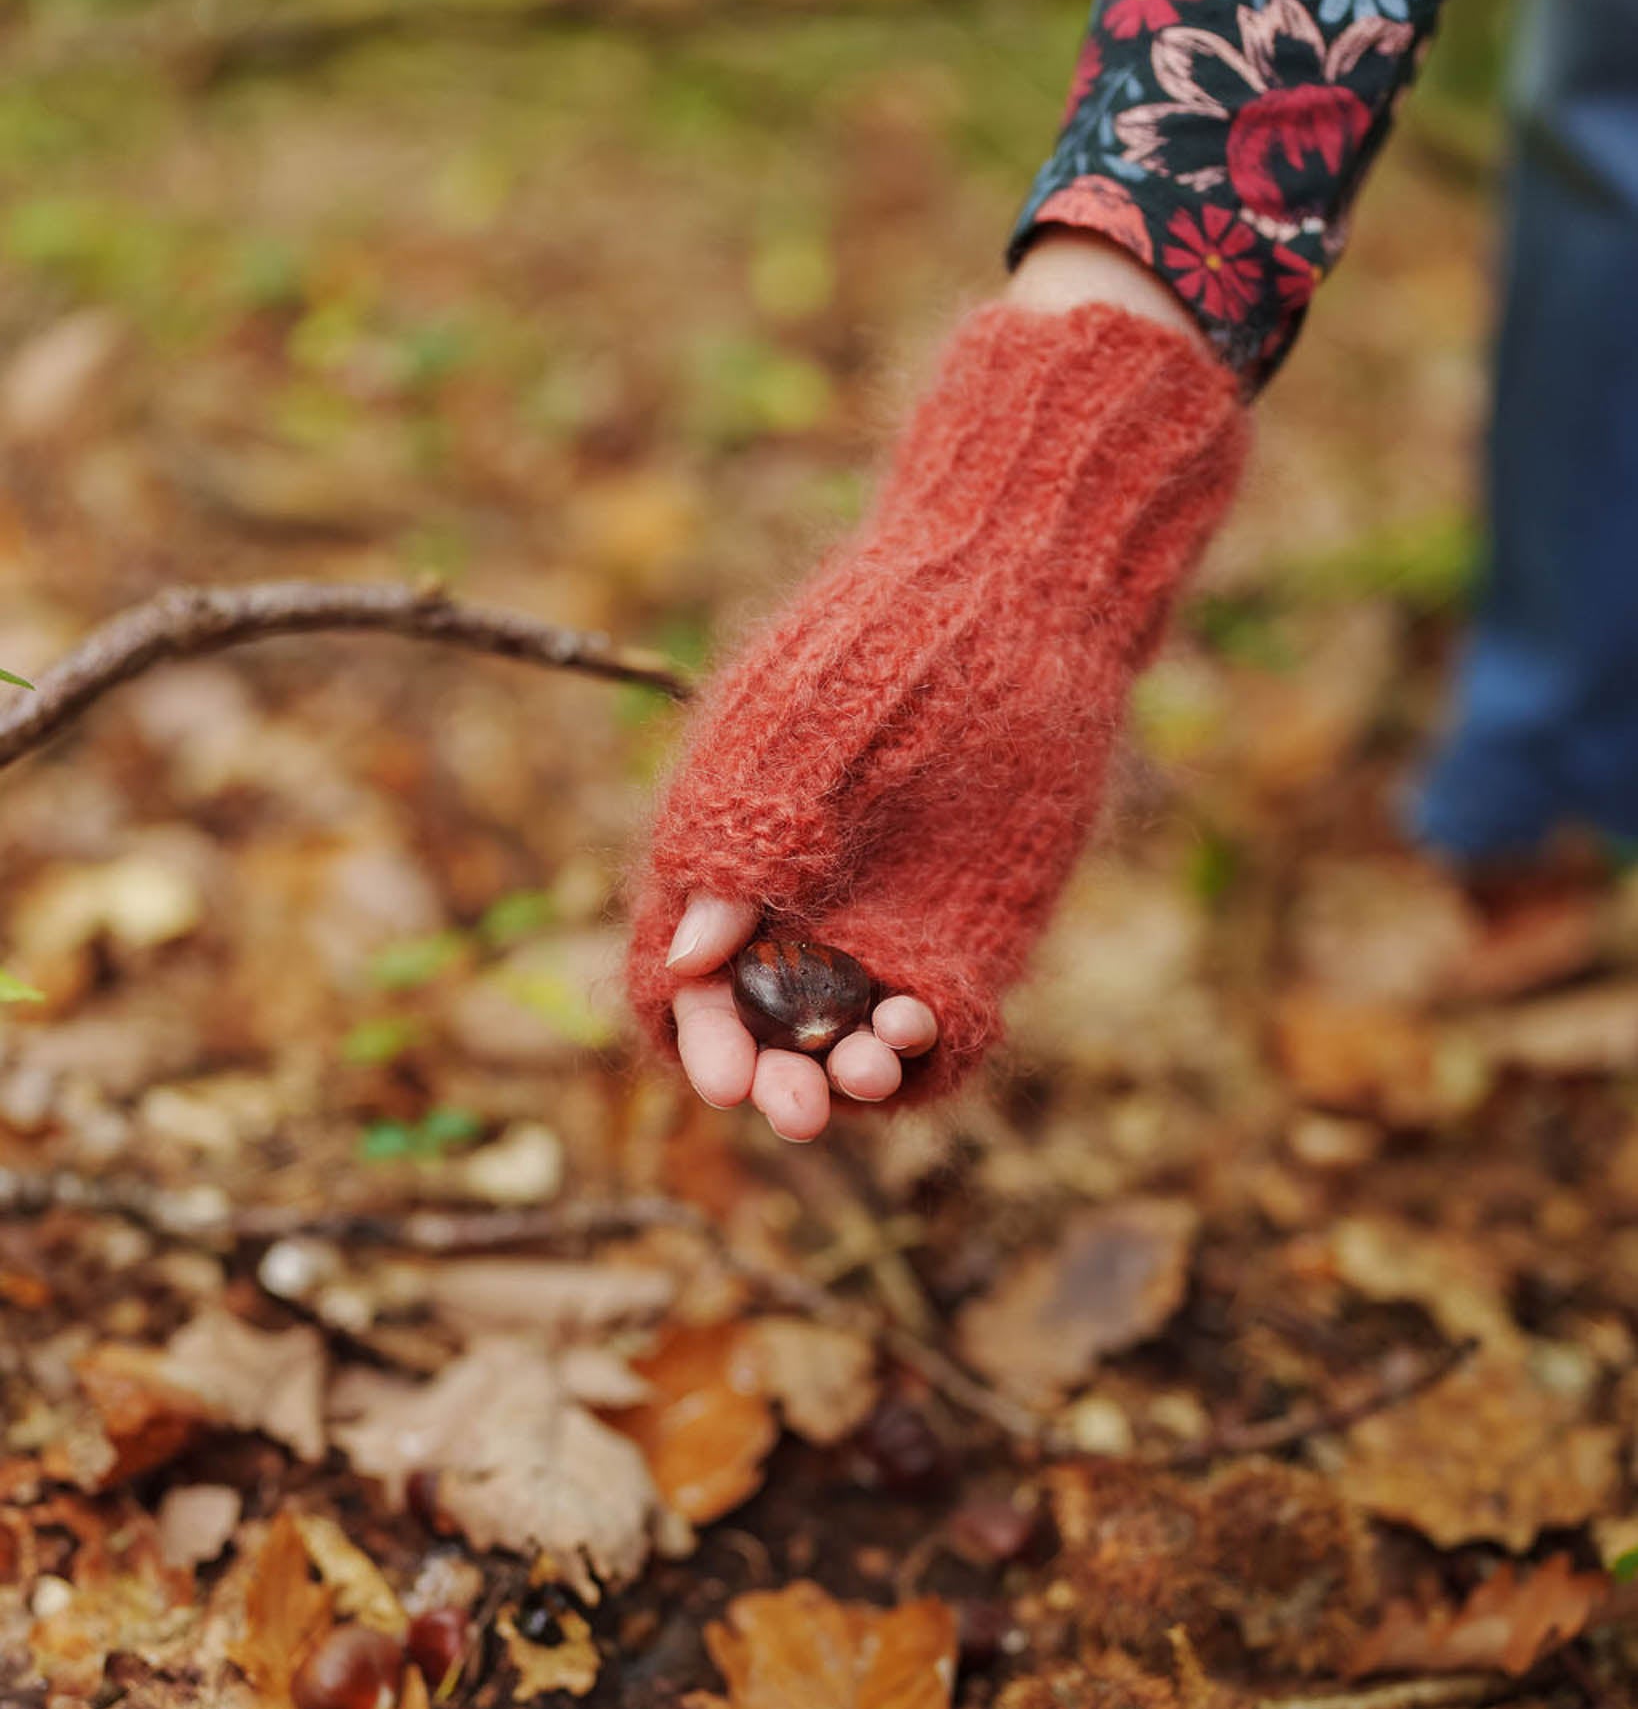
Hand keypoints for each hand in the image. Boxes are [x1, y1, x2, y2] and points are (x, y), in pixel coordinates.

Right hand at [625, 298, 1245, 1131]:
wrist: (1016, 597)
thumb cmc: (880, 645)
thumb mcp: (791, 735)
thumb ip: (738, 838)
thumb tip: (692, 953)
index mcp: (732, 862)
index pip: (690, 982)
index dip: (697, 1039)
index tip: (722, 1080)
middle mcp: (803, 913)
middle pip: (769, 1033)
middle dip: (773, 1081)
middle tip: (797, 1111)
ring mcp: (888, 929)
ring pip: (848, 1043)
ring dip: (846, 1076)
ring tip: (863, 1067)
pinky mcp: (970, 938)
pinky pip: (937, 1027)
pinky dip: (922, 1052)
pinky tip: (920, 1034)